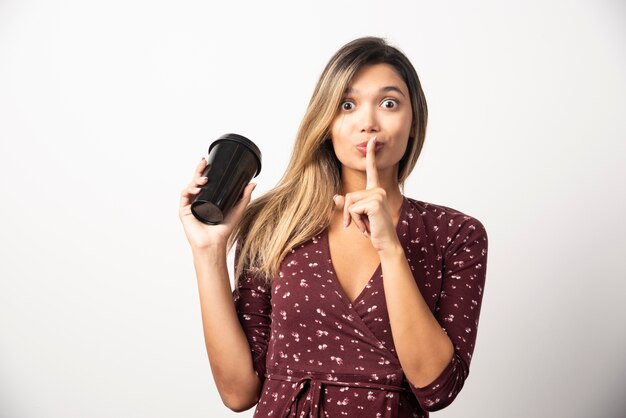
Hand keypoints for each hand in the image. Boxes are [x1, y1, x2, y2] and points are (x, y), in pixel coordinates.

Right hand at [179, 158, 255, 250]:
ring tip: (204, 179)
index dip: (204, 171)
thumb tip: (253, 183)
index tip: (207, 162)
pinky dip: (189, 190)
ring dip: (195, 180)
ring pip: (189, 186)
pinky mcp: (184, 211)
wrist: (215, 242)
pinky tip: (197, 188)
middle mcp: (197, 201)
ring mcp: (190, 206)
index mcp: (207, 199)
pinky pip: (184, 196)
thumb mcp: (237, 209)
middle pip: (195, 181)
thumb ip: (245, 197)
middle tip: (203, 162)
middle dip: (198, 170)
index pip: (204, 182)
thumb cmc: (224, 229)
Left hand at [332, 137, 398, 251]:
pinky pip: (353, 210)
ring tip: (367, 226)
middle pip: (348, 195)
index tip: (373, 140)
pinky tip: (368, 227)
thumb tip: (336, 197)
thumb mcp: (357, 217)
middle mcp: (378, 190)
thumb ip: (347, 206)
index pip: (372, 170)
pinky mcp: (375, 202)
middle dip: (349, 214)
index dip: (371, 155)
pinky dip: (356, 222)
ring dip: (353, 219)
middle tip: (363, 225)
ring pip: (349, 203)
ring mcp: (378, 194)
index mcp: (375, 190)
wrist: (386, 243)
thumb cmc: (373, 230)